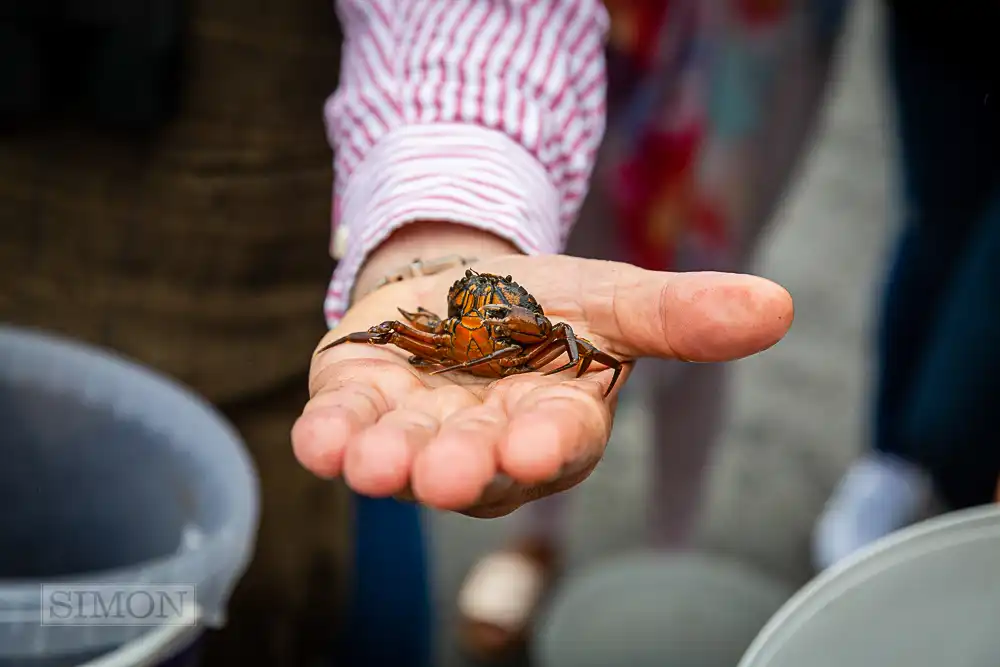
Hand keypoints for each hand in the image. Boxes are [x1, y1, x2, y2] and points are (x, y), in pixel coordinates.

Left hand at [293, 251, 791, 517]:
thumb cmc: (542, 307)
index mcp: (554, 420)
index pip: (558, 441)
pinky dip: (330, 434)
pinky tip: (320, 437)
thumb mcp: (611, 297)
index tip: (535, 446)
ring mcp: (418, 430)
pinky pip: (343, 428)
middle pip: (477, 463)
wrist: (458, 286)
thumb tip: (779, 305)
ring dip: (387, 460)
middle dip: (462, 467)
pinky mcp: (360, 405)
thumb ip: (680, 313)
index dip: (546, 445)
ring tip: (374, 461)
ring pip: (403, 456)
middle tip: (446, 473)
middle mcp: (485, 441)